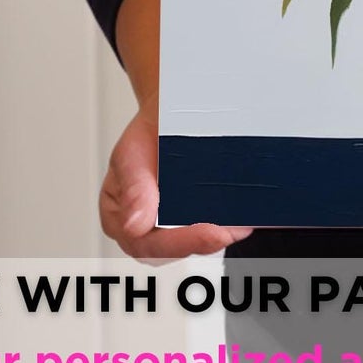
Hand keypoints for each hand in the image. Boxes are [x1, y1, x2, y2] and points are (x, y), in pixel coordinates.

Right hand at [97, 108, 252, 263]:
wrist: (167, 114)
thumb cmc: (146, 134)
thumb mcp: (132, 153)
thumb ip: (133, 188)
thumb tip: (134, 225)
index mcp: (119, 216)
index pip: (145, 243)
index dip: (177, 243)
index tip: (207, 232)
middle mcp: (144, 227)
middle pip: (172, 249)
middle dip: (202, 243)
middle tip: (227, 232)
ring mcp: (170, 224)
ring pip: (194, 241)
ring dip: (220, 235)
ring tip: (240, 223)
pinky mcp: (195, 217)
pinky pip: (211, 226)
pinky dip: (228, 224)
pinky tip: (243, 217)